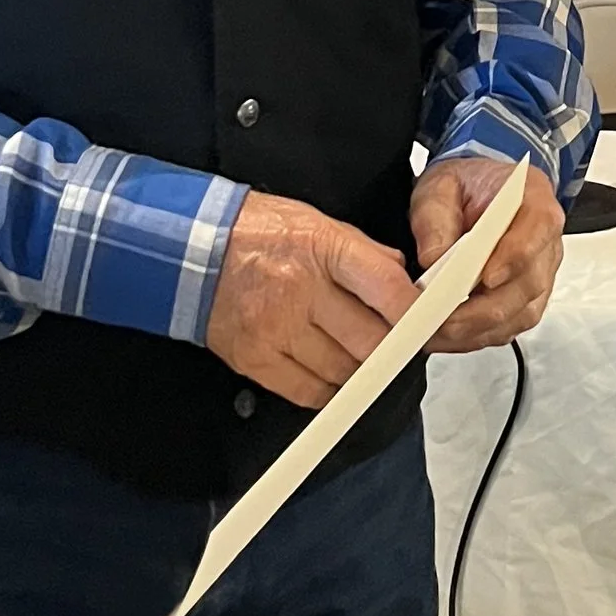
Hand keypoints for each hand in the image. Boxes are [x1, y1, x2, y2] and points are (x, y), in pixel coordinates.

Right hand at [205, 194, 417, 409]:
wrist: (191, 249)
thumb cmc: (259, 233)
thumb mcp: (319, 223)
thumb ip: (365, 253)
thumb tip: (403, 281)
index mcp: (323, 248)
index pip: (388, 289)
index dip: (415, 314)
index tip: (424, 323)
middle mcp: (301, 290)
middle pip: (371, 341)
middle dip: (390, 347)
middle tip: (392, 342)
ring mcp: (276, 329)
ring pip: (344, 371)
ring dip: (358, 368)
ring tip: (352, 350)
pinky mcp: (256, 359)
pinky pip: (309, 391)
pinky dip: (327, 389)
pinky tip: (327, 370)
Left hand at [411, 155, 565, 352]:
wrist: (478, 192)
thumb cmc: (467, 186)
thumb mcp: (440, 186)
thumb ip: (435, 218)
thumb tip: (433, 260)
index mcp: (534, 199)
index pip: (536, 232)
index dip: (512, 259)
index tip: (483, 278)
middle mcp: (546, 241)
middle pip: (528, 284)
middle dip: (481, 309)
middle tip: (441, 318)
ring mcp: (541, 274)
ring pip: (520, 314)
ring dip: (477, 329)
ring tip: (436, 332)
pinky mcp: (527, 300)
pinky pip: (510, 327)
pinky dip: (477, 336)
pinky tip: (449, 335)